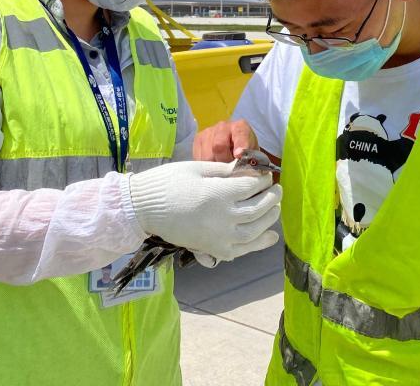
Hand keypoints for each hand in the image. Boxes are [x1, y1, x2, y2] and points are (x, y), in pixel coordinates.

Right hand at [128, 161, 280, 260]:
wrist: (143, 208)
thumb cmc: (168, 182)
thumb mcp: (197, 168)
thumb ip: (225, 171)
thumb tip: (248, 170)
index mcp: (219, 193)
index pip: (252, 187)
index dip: (263, 180)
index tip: (266, 175)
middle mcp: (223, 217)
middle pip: (259, 208)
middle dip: (272, 198)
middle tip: (276, 190)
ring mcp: (219, 236)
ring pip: (255, 231)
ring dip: (270, 220)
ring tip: (275, 209)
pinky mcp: (212, 249)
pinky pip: (240, 250)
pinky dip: (257, 244)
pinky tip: (268, 237)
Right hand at [193, 119, 258, 162]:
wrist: (234, 145)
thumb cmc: (245, 151)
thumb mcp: (252, 155)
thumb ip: (248, 159)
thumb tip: (240, 166)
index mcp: (241, 127)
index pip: (240, 134)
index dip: (240, 145)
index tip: (239, 155)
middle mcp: (223, 126)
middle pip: (218, 146)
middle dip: (223, 163)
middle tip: (229, 170)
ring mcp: (208, 131)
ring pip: (207, 155)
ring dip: (214, 167)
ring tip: (221, 168)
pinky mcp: (198, 139)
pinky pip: (198, 158)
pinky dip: (205, 167)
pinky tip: (212, 165)